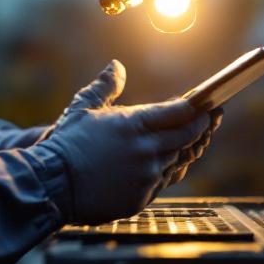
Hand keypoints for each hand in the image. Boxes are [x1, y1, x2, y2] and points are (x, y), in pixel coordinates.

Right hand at [36, 61, 210, 224]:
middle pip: (188, 137)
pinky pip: (163, 183)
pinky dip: (168, 172)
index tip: (207, 104)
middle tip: (211, 120)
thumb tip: (116, 66)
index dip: (197, 108)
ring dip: (187, 150)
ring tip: (192, 141)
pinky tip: (168, 165)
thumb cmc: (65, 143)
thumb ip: (106, 86)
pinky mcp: (141, 198)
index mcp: (136, 123)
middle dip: (203, 127)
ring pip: (179, 161)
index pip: (180, 112)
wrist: (51, 184)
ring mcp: (146, 176)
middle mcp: (147, 150)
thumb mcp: (83, 107)